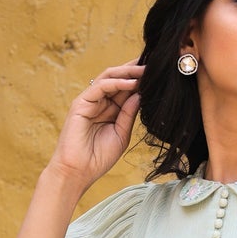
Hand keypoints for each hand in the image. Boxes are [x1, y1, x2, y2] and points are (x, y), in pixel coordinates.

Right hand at [47, 59, 144, 189]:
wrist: (78, 172)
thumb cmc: (98, 158)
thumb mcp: (122, 134)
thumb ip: (129, 114)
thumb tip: (140, 94)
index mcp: (110, 110)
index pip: (126, 89)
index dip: (140, 80)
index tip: (158, 75)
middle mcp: (99, 102)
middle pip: (118, 78)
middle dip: (135, 70)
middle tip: (154, 64)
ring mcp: (89, 101)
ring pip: (108, 78)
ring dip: (128, 73)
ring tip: (145, 70)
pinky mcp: (80, 103)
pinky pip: (100, 87)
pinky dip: (116, 83)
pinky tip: (132, 83)